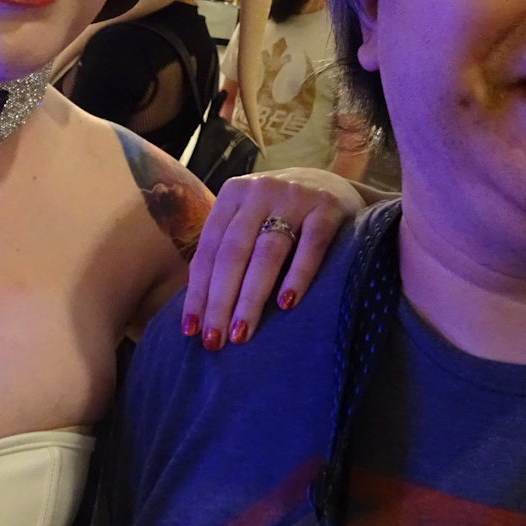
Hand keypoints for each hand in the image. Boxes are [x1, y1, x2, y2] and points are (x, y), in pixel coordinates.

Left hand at [182, 168, 363, 349]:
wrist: (334, 184)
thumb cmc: (281, 213)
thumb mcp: (249, 217)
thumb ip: (227, 248)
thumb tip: (199, 307)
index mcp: (233, 194)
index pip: (209, 249)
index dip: (199, 291)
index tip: (191, 330)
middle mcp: (260, 191)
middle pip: (234, 252)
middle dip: (220, 300)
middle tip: (215, 341)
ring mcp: (295, 197)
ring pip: (268, 252)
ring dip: (251, 296)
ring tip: (242, 332)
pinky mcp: (327, 208)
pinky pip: (311, 246)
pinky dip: (298, 276)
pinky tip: (286, 304)